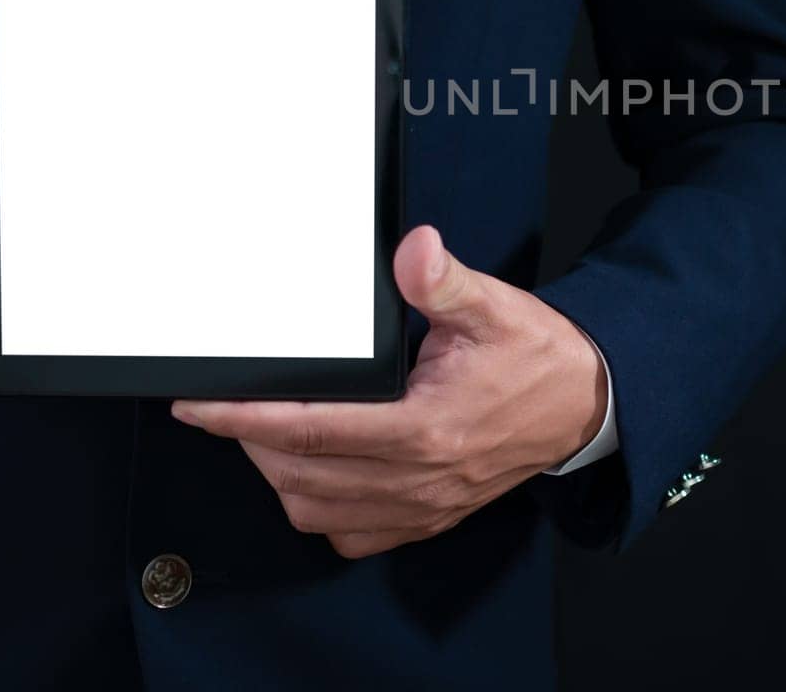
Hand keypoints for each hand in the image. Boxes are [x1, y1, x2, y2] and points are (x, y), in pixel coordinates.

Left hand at [172, 224, 609, 558]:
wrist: (585, 405)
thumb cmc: (537, 357)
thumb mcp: (493, 306)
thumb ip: (443, 281)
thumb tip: (413, 251)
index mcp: (426, 426)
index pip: (311, 430)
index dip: (244, 418)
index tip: (200, 406)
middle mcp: (418, 476)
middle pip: (300, 476)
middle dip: (250, 442)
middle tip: (229, 406)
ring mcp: (422, 505)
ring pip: (317, 512)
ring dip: (278, 477)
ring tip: (264, 435)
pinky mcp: (429, 518)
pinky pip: (352, 535)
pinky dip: (319, 510)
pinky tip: (314, 476)